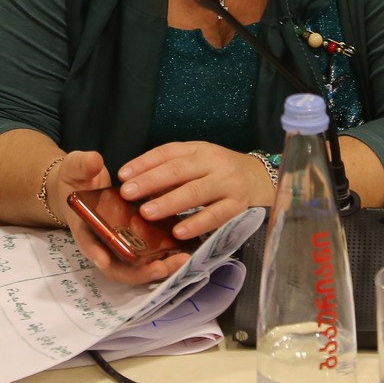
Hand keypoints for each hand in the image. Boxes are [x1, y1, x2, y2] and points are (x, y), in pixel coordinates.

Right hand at [51, 149, 189, 285]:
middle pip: (119, 267)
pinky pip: (150, 253)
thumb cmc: (77, 178)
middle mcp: (104, 242)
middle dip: (139, 271)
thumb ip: (83, 166)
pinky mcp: (136, 238)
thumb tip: (94, 161)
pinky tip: (187, 249)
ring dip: (159, 267)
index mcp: (85, 226)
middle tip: (162, 267)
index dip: (95, 253)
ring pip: (138, 266)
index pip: (88, 243)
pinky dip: (166, 255)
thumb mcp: (76, 167)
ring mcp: (121, 243)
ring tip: (182, 260)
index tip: (104, 259)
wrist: (82, 184)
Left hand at [118, 141, 274, 241]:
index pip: (168, 152)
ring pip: (195, 192)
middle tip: (128, 193)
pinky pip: (215, 216)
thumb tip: (138, 186)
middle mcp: (213, 163)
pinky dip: (196, 223)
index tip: (122, 175)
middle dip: (150, 182)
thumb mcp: (198, 163)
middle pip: (179, 170)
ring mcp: (227, 184)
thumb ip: (172, 172)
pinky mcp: (238, 206)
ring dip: (169, 202)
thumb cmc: (220, 172)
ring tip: (147, 213)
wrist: (261, 179)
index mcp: (199, 149)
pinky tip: (178, 232)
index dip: (144, 163)